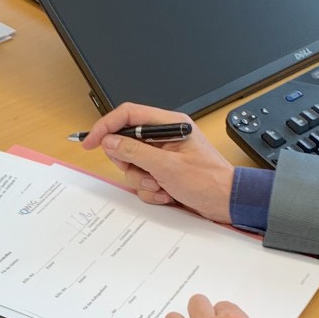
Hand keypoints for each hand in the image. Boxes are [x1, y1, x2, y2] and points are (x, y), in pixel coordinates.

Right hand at [79, 103, 235, 223]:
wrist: (227, 203)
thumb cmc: (209, 181)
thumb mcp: (167, 166)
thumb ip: (136, 151)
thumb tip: (110, 141)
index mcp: (169, 124)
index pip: (128, 115)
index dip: (106, 126)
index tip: (91, 142)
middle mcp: (164, 137)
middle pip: (126, 142)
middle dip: (128, 162)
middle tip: (141, 172)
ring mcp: (163, 155)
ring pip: (132, 164)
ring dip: (142, 180)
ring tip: (162, 186)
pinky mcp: (163, 172)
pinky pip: (142, 179)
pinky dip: (150, 190)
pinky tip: (167, 194)